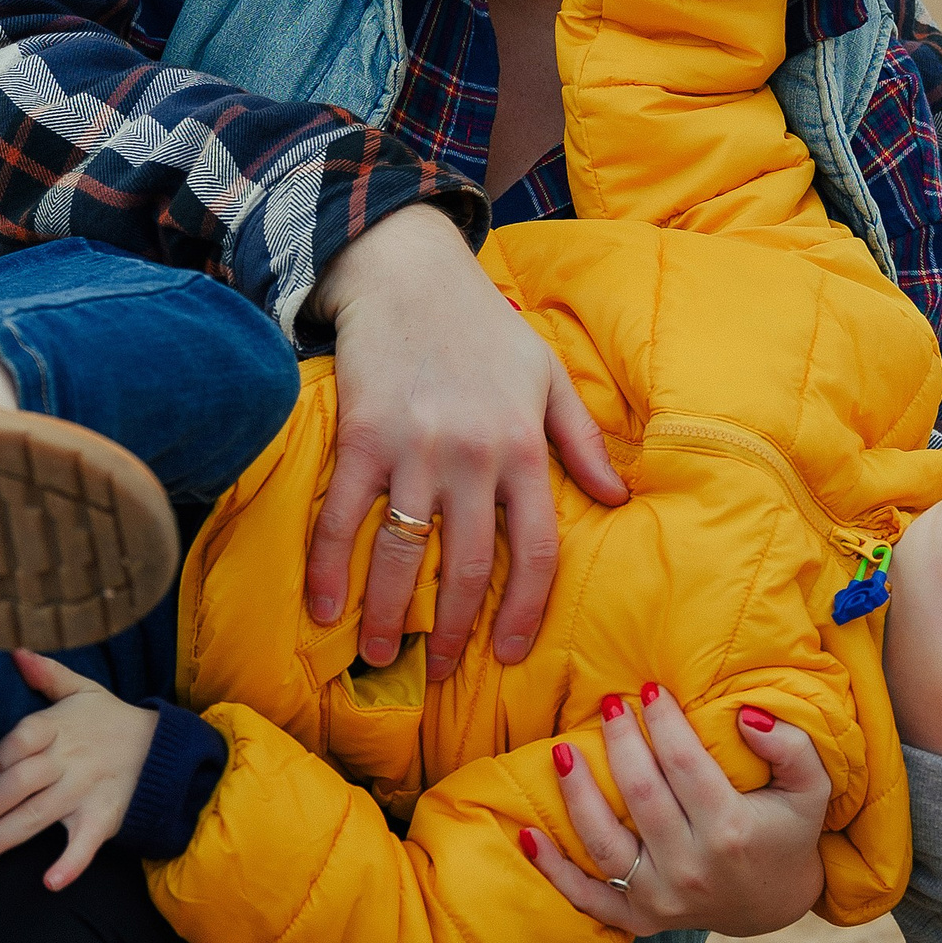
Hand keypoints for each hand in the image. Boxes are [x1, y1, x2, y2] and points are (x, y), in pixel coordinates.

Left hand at [0, 651, 157, 888]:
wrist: (161, 749)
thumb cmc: (108, 720)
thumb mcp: (82, 690)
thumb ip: (47, 674)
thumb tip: (15, 652)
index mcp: (58, 727)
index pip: (19, 743)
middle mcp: (69, 760)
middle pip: (20, 785)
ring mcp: (85, 791)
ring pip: (36, 818)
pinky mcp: (103, 818)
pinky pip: (85, 844)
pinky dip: (71, 864)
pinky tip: (50, 883)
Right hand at [303, 204, 625, 678]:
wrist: (408, 270)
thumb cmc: (483, 326)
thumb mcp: (548, 376)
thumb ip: (582, 441)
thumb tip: (617, 499)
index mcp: (525, 448)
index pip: (535, 552)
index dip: (525, 612)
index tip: (511, 653)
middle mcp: (475, 457)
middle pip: (467, 568)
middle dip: (453, 631)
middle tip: (441, 672)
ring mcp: (415, 450)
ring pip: (405, 555)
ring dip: (390, 616)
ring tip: (381, 656)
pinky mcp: (361, 438)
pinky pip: (342, 518)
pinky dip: (330, 570)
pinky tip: (324, 611)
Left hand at [521, 687, 830, 937]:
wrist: (772, 903)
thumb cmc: (786, 831)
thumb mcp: (811, 788)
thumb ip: (791, 747)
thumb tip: (746, 714)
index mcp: (730, 832)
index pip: (684, 764)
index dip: (664, 721)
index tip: (649, 688)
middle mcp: (691, 869)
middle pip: (640, 794)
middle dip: (620, 742)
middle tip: (608, 704)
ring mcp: (660, 899)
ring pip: (602, 842)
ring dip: (576, 793)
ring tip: (561, 749)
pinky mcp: (637, 919)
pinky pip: (586, 897)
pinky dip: (554, 870)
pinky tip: (528, 834)